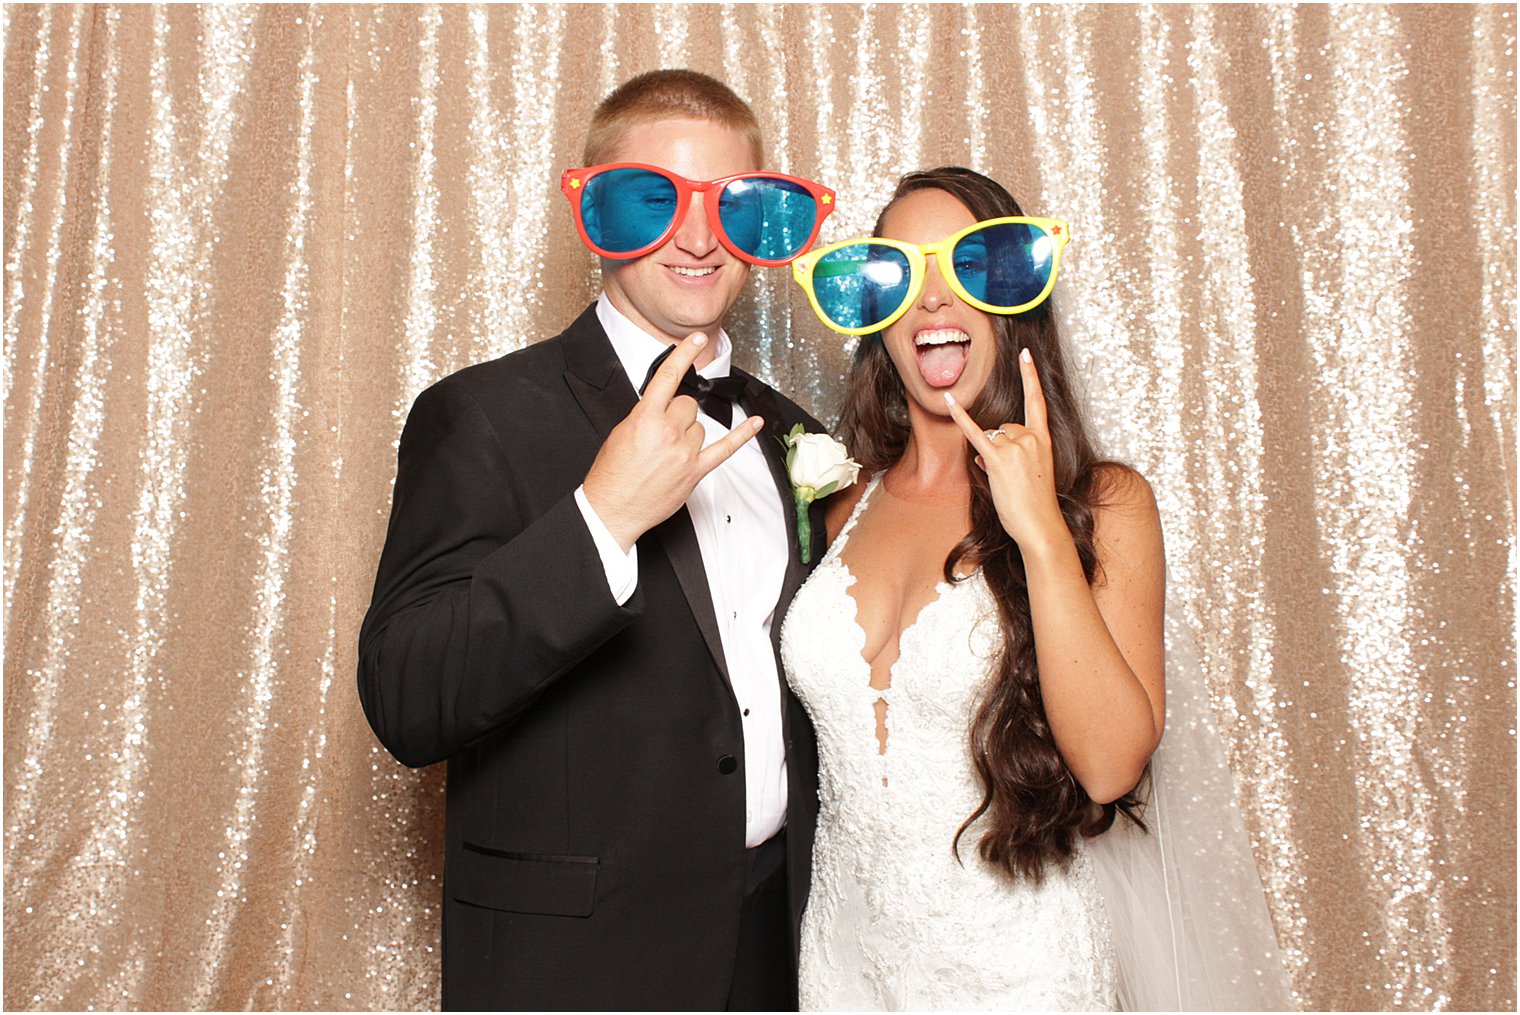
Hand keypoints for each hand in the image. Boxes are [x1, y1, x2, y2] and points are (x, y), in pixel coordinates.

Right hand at [583, 331, 763, 550]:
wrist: (612, 507)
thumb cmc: (612, 473)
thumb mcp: (621, 432)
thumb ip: (645, 415)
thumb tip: (664, 407)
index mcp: (645, 418)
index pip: (669, 377)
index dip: (684, 353)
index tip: (696, 338)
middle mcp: (667, 432)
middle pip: (688, 405)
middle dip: (677, 414)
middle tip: (661, 433)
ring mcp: (684, 452)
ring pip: (701, 427)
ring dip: (688, 434)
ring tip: (668, 453)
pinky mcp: (695, 471)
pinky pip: (725, 449)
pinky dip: (743, 435)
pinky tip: (756, 423)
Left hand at [944, 348, 1067, 552]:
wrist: (1040, 524)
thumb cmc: (1035, 504)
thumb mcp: (1029, 474)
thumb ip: (1009, 455)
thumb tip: (982, 452)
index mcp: (1044, 440)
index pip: (1037, 401)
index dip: (1030, 376)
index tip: (1024, 354)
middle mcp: (1031, 438)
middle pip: (1003, 427)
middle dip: (999, 447)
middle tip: (1011, 476)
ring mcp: (1015, 447)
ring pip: (991, 437)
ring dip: (991, 456)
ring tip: (1005, 480)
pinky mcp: (998, 458)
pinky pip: (974, 433)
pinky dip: (960, 417)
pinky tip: (948, 401)